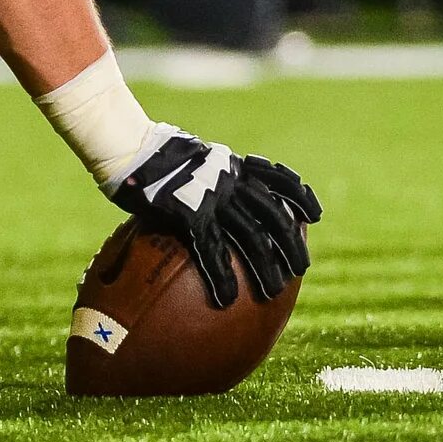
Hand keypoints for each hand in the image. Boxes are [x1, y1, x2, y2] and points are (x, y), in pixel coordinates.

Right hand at [107, 129, 323, 308]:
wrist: (127, 143)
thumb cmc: (147, 152)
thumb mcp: (182, 157)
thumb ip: (197, 174)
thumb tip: (193, 190)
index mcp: (231, 165)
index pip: (275, 178)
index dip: (299, 196)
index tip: (315, 216)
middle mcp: (230, 179)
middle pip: (273, 214)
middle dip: (291, 243)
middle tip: (302, 268)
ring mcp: (213, 195)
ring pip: (251, 236)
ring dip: (266, 266)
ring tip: (274, 291)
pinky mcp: (190, 211)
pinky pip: (212, 250)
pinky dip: (223, 275)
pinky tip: (228, 298)